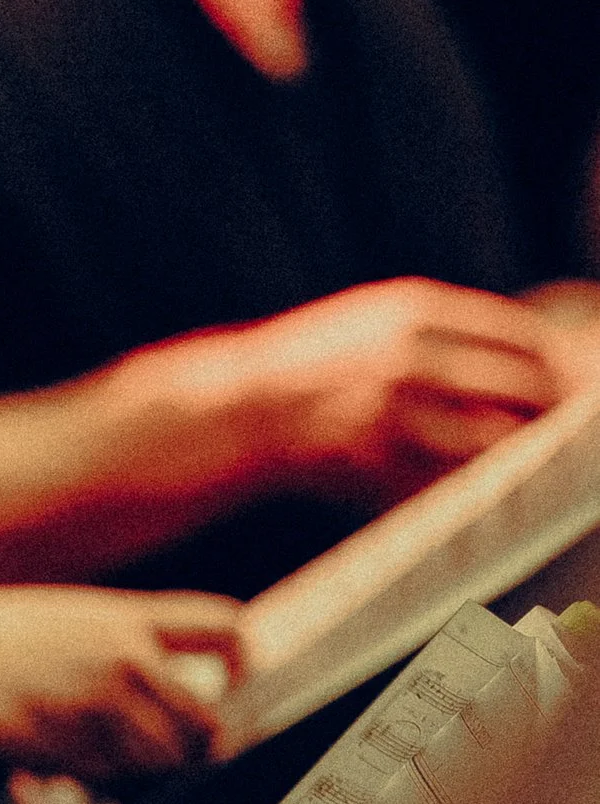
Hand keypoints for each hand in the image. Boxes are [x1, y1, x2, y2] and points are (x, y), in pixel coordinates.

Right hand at [0, 584, 244, 779]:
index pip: (225, 628)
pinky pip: (112, 782)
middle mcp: (123, 656)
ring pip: (162, 760)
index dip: (240, 662)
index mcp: (121, 616)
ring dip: (137, 771)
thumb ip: (108, 648)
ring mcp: (99, 702)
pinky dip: (96, 784)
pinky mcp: (74, 745)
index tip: (231, 683)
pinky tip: (55, 765)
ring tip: (87, 757)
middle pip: (204, 720)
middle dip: (191, 746)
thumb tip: (159, 690)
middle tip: (160, 756)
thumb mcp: (51, 624)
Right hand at [208, 279, 561, 505]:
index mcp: (412, 311)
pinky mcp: (374, 463)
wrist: (237, 407)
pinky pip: (446, 482)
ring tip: (533, 465)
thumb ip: (436, 329)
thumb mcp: (370, 320)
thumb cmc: (312, 364)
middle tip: (567, 428)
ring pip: (492, 441)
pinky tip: (480, 491)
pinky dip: (469, 489)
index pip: (518, 334)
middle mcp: (408, 356)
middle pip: (520, 385)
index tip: (569, 379)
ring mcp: (391, 412)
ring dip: (520, 456)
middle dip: (552, 410)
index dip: (554, 361)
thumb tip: (521, 352)